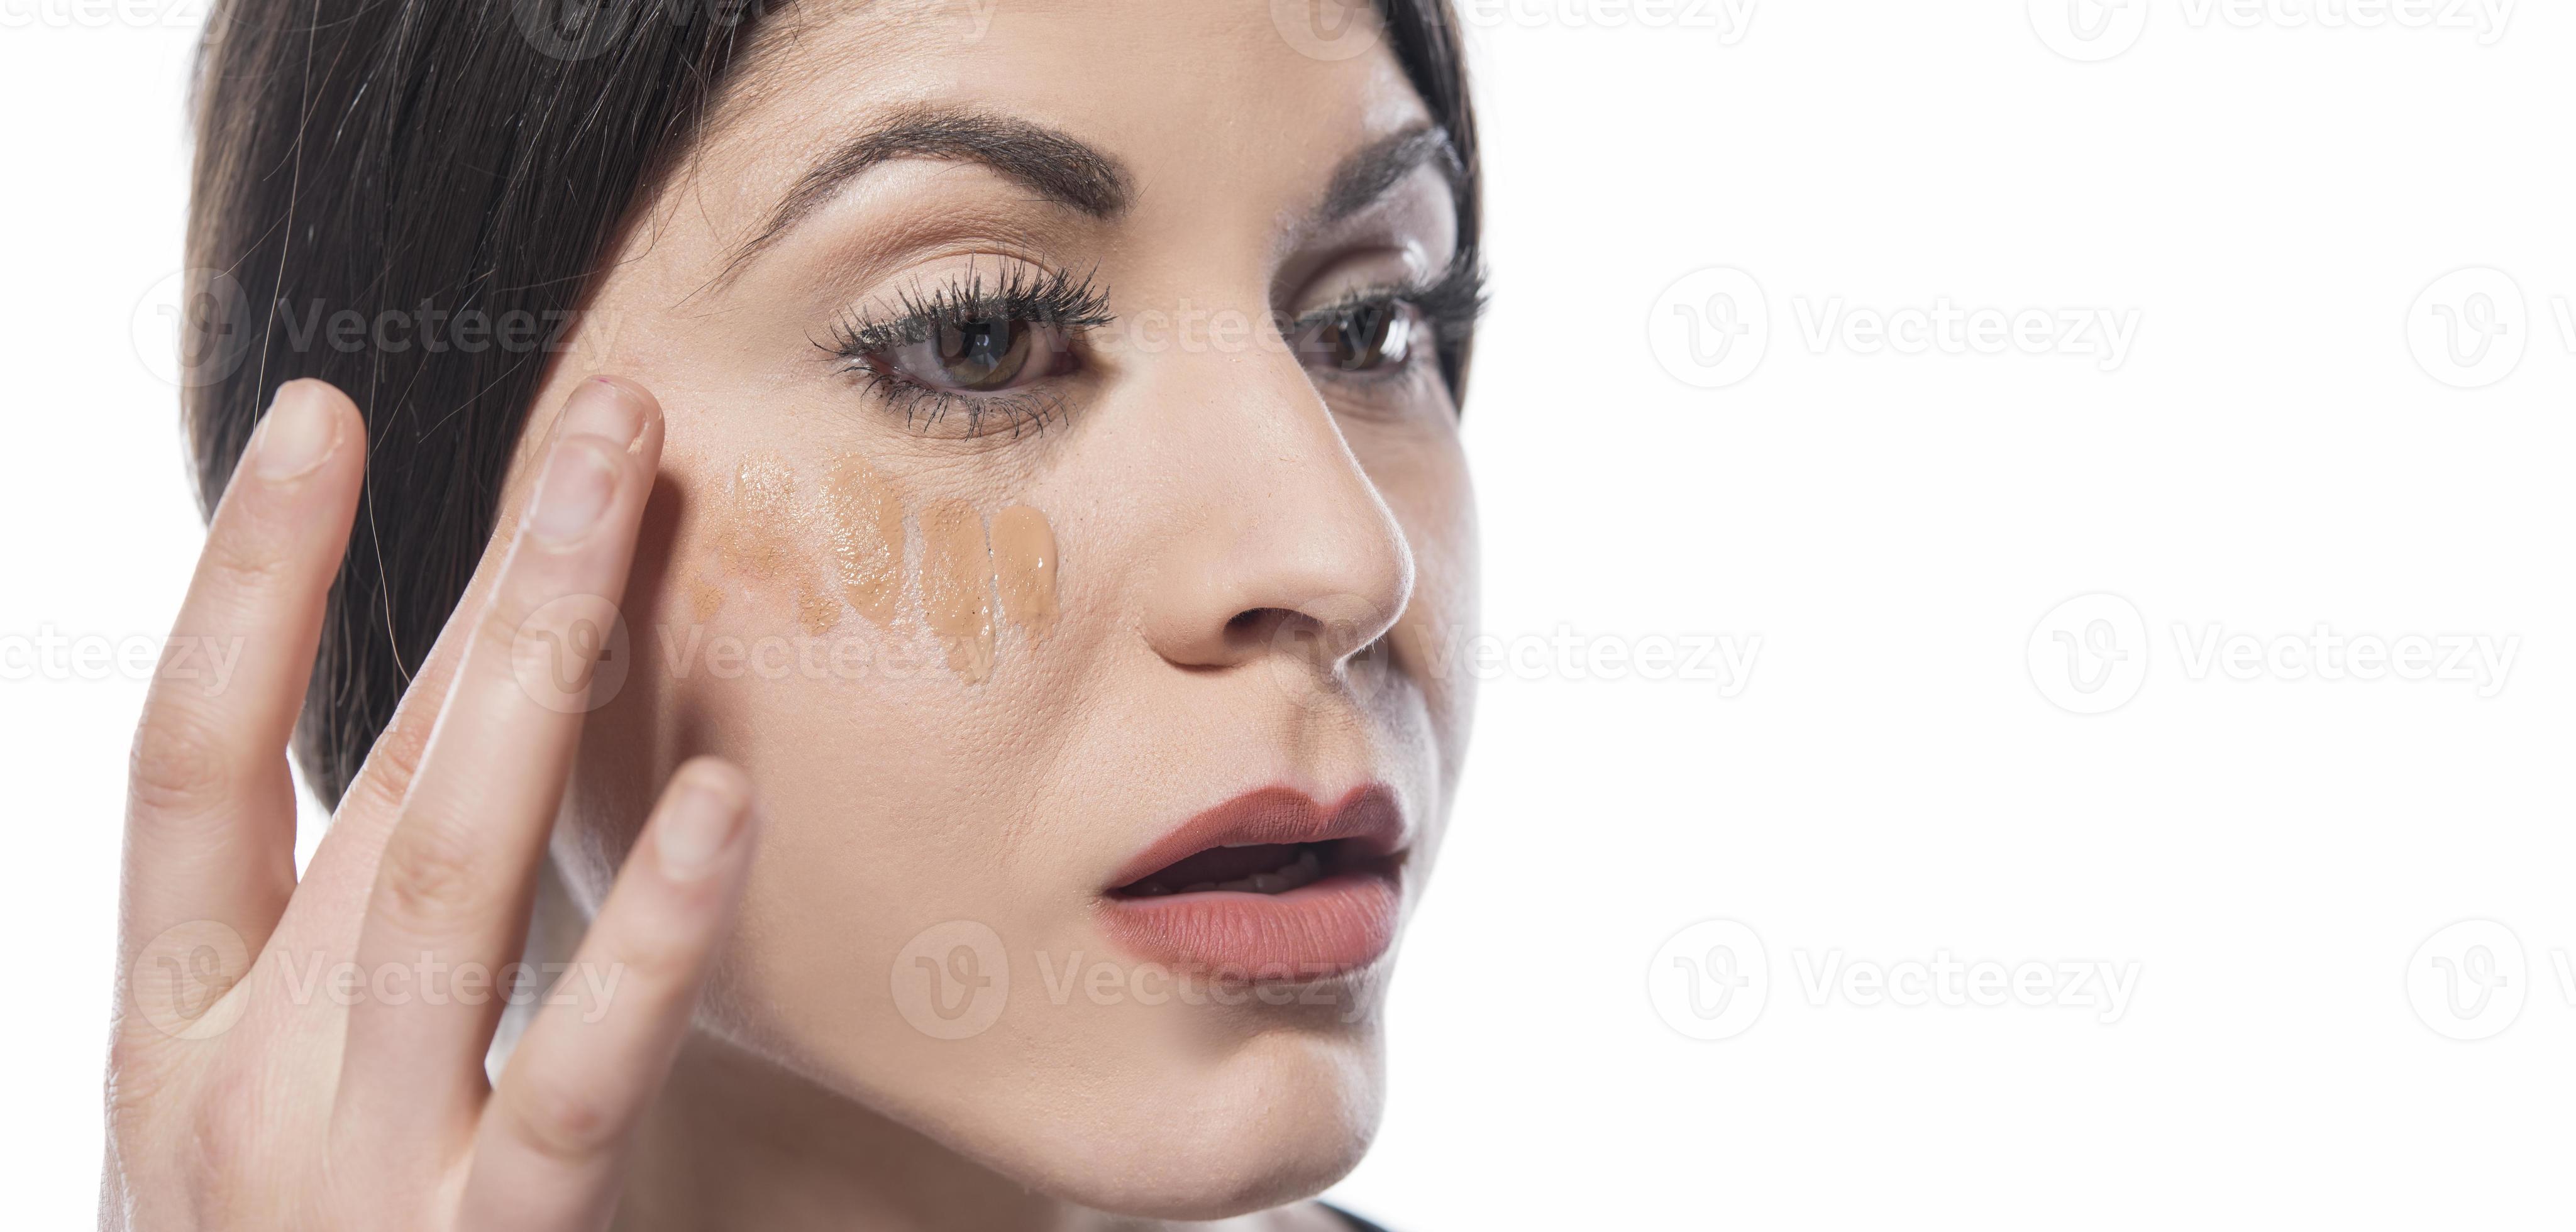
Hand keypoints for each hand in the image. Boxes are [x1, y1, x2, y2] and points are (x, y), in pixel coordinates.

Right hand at [103, 377, 758, 1230]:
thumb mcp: (287, 1101)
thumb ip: (366, 922)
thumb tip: (477, 713)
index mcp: (176, 1039)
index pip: (197, 762)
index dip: (254, 584)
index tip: (327, 417)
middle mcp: (240, 1093)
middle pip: (369, 786)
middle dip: (487, 584)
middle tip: (603, 414)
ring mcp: (348, 1183)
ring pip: (446, 884)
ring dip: (544, 680)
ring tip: (633, 511)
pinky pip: (567, 1085)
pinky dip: (641, 940)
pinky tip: (725, 805)